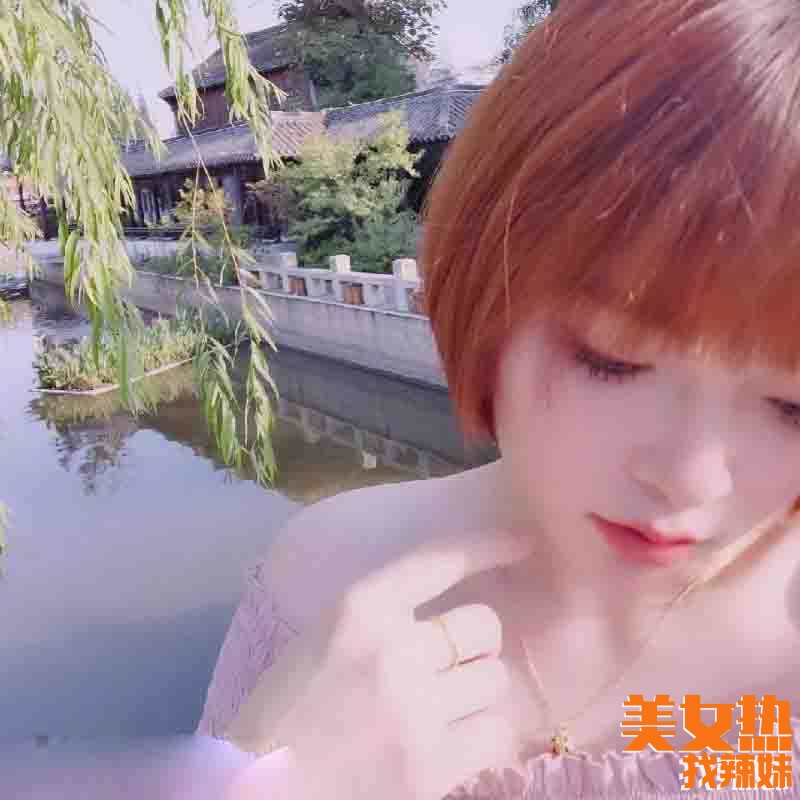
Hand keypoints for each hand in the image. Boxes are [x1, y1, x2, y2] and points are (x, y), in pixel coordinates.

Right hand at [240, 528, 531, 799]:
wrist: (261, 787)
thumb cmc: (289, 706)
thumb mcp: (327, 635)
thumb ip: (383, 614)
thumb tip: (450, 606)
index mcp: (359, 608)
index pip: (440, 560)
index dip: (488, 546)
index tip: (520, 543)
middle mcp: (393, 649)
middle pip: (483, 624)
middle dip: (478, 641)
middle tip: (456, 663)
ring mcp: (415, 709)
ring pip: (494, 679)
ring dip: (478, 690)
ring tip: (447, 708)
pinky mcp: (431, 767)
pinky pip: (496, 733)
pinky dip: (483, 736)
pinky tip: (455, 741)